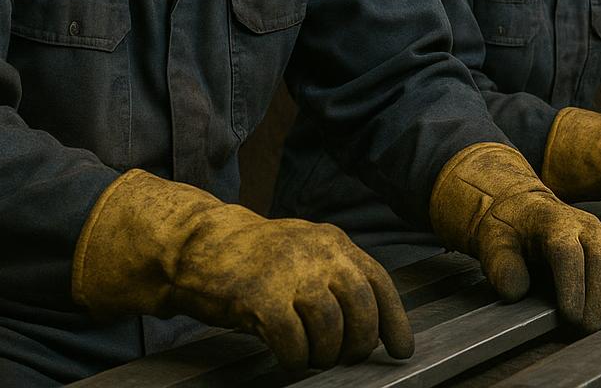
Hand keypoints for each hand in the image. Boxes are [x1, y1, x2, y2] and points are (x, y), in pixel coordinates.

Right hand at [73, 169, 411, 370]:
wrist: (199, 244)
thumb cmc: (255, 258)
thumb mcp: (304, 253)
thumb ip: (335, 276)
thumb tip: (371, 321)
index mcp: (334, 242)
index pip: (378, 282)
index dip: (394, 320)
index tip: (402, 348)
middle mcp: (318, 253)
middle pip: (360, 305)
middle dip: (360, 341)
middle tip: (348, 357)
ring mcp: (289, 273)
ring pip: (330, 327)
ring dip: (326, 353)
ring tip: (314, 357)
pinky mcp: (261, 297)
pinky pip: (292, 342)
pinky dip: (295, 359)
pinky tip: (289, 358)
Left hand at [430, 142, 600, 332]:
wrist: (524, 206)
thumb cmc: (508, 227)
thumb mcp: (492, 241)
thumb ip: (500, 265)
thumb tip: (515, 292)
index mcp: (552, 223)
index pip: (567, 253)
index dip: (572, 286)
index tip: (571, 317)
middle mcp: (583, 225)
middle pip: (600, 259)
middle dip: (597, 297)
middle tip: (587, 328)